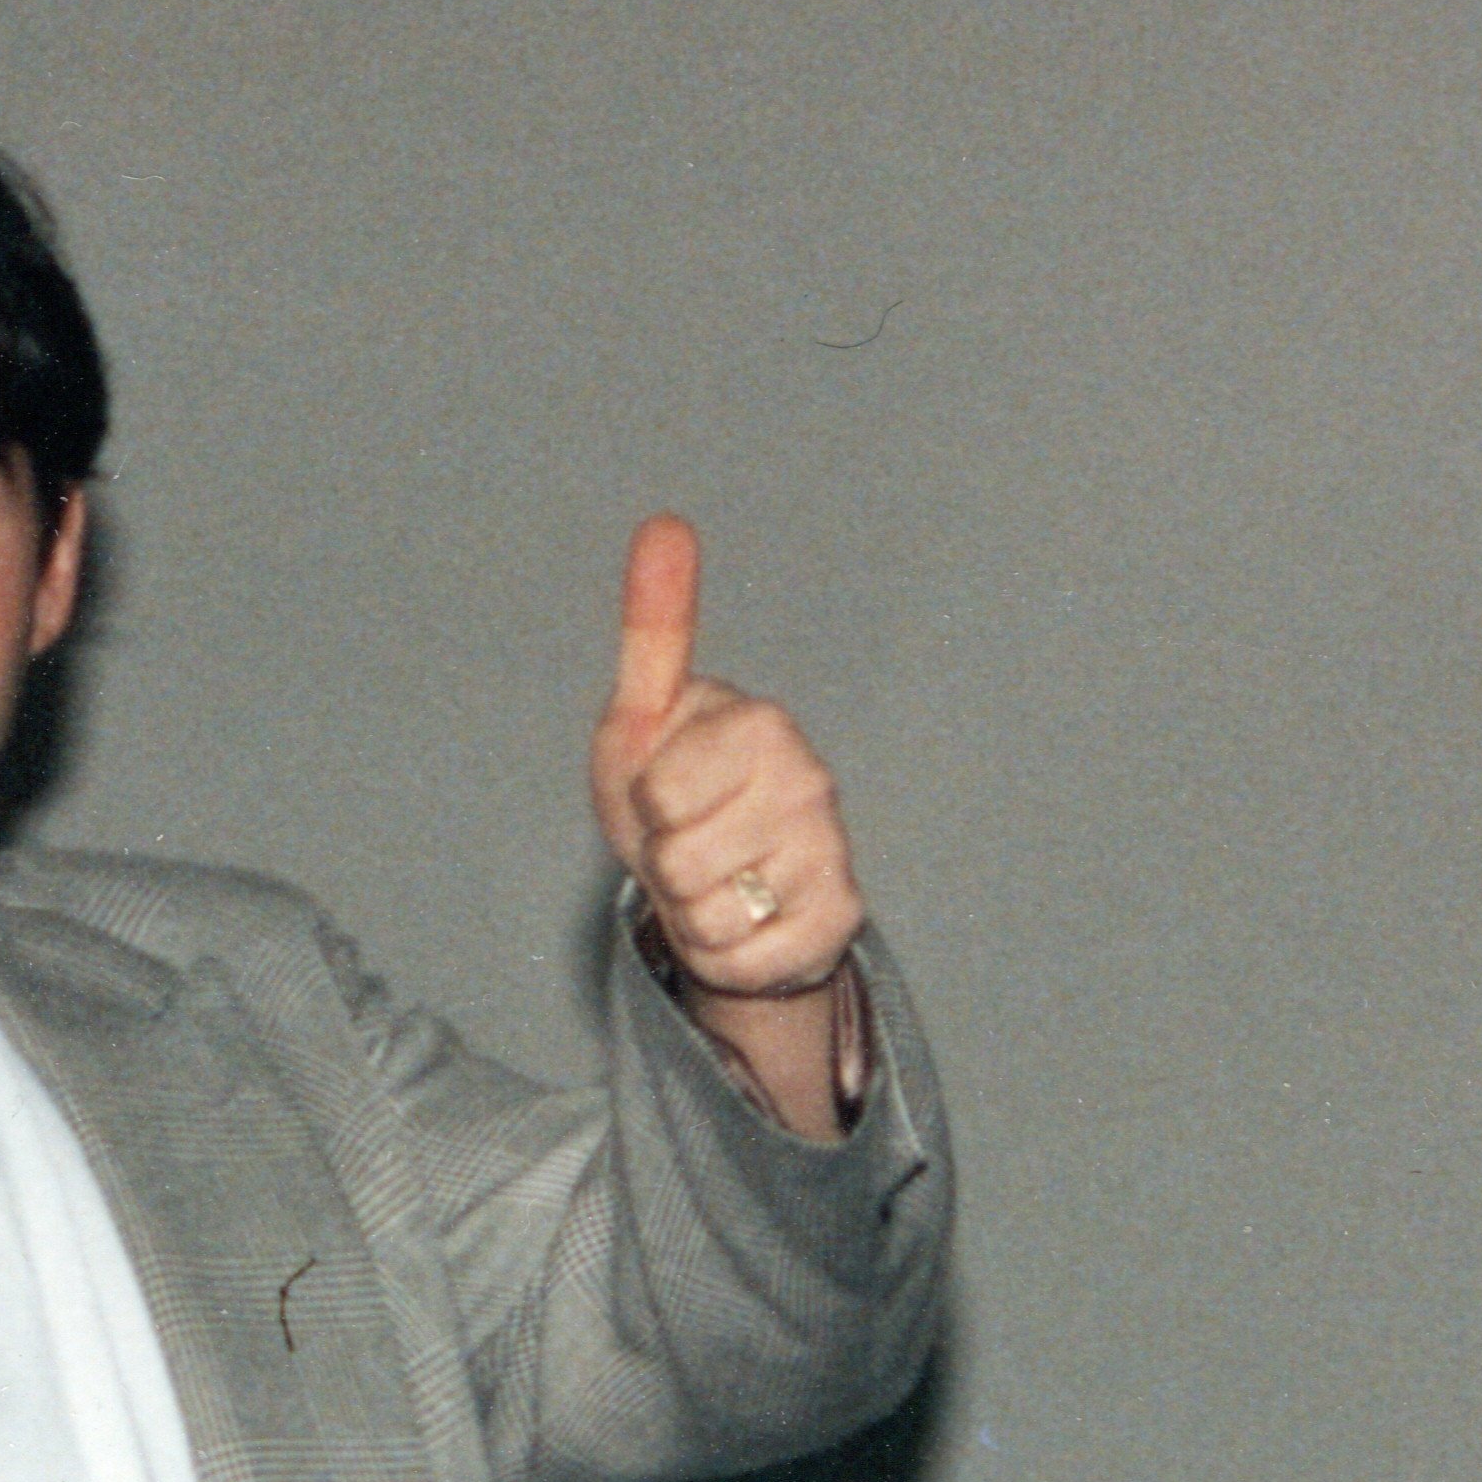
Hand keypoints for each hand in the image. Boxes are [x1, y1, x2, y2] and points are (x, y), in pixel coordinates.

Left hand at [591, 514, 866, 1134]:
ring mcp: (830, 852)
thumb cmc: (673, 797)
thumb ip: (653, 628)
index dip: (643, 805)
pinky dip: (722, 956)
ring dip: (689, 911)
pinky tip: (746, 923)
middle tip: (686, 844)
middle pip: (678, 857)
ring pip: (707, 913)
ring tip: (713, 882)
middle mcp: (810, 781)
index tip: (664, 791)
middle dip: (662, 863)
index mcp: (759, 723)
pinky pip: (739, 960)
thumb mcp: (641, 719)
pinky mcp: (840, 920)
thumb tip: (665, 521)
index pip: (659, 792)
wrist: (723, 893)